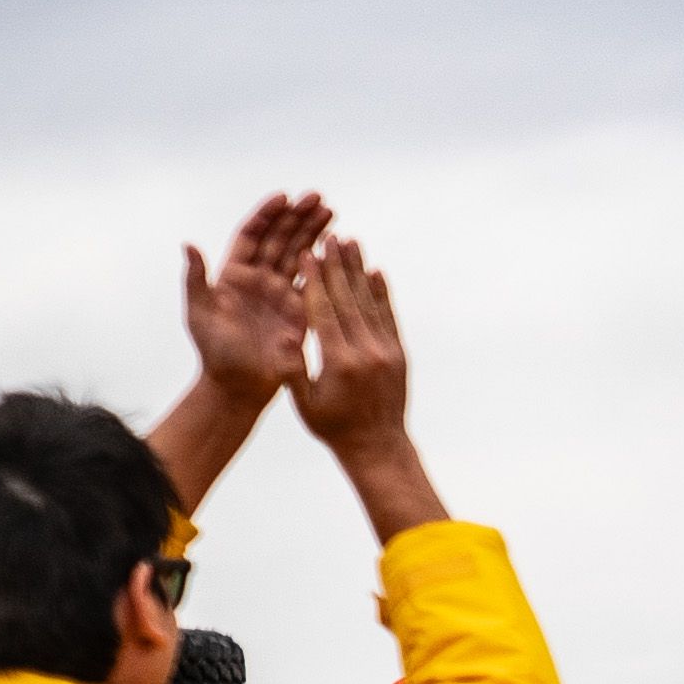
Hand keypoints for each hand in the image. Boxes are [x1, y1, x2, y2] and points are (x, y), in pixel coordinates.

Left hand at [183, 193, 329, 406]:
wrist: (240, 387)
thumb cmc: (215, 354)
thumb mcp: (199, 314)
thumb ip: (196, 280)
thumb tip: (189, 245)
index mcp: (234, 275)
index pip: (253, 235)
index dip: (267, 215)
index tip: (284, 198)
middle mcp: (259, 279)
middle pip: (280, 239)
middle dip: (298, 217)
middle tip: (317, 198)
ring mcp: (281, 295)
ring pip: (299, 255)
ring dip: (314, 233)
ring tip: (332, 213)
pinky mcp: (300, 313)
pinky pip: (314, 284)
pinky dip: (324, 266)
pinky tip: (337, 249)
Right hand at [291, 237, 408, 455]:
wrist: (378, 447)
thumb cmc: (332, 427)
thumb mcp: (305, 403)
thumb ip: (293, 370)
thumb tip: (285, 338)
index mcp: (339, 362)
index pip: (325, 312)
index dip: (316, 281)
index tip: (309, 253)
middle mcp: (366, 353)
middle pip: (349, 300)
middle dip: (338, 266)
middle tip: (330, 236)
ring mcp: (386, 353)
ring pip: (370, 304)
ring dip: (360, 271)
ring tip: (352, 242)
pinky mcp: (398, 355)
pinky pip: (388, 317)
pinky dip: (382, 294)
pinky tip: (376, 272)